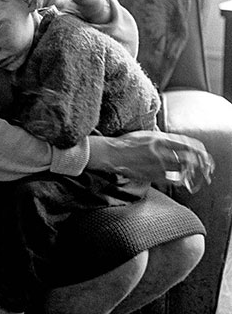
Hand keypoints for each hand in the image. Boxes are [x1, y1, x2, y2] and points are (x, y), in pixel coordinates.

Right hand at [88, 130, 214, 191]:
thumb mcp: (146, 134)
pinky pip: (171, 179)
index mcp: (160, 139)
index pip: (186, 144)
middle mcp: (160, 153)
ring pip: (180, 169)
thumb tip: (177, 142)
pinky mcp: (152, 176)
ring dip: (188, 169)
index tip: (200, 151)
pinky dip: (178, 179)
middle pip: (187, 158)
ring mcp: (156, 166)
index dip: (196, 148)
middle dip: (196, 161)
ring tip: (189, 169)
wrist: (112, 154)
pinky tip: (179, 178)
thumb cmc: (127, 142)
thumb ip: (162, 138)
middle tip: (200, 163)